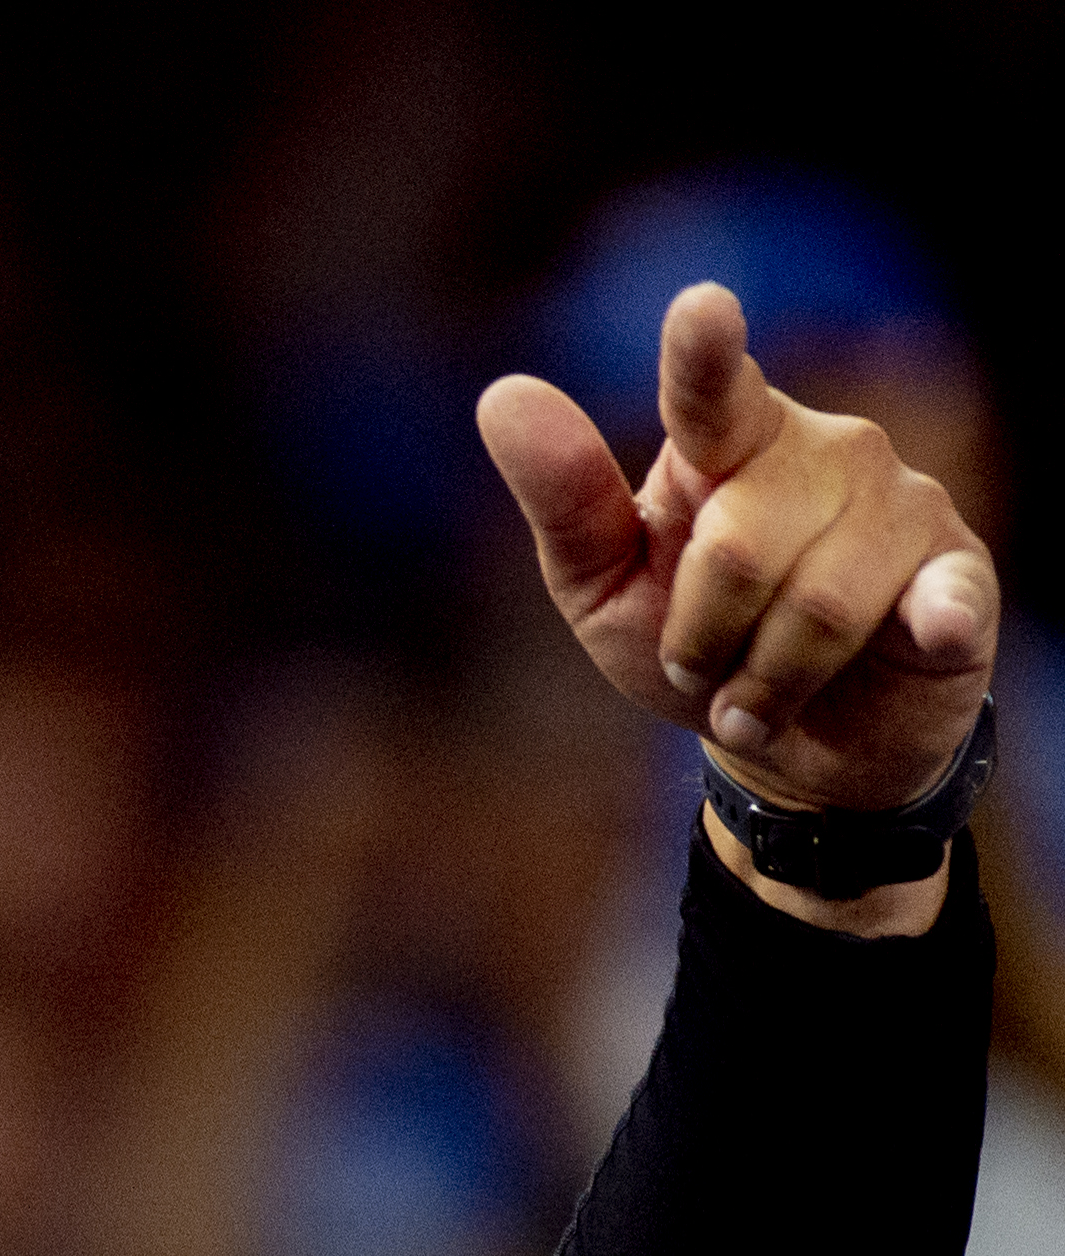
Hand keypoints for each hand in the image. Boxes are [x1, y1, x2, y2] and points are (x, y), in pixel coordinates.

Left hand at [480, 281, 999, 811]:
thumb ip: (566, 499)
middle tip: (703, 668)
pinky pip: (943, 599)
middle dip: (701, 638)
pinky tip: (931, 628)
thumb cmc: (696, 644)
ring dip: (766, 681)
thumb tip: (503, 394)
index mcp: (731, 444)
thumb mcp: (604, 587)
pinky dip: (934, 620)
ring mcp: (902, 504)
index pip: (712, 394)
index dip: (706, 355)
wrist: (803, 741)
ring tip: (760, 694)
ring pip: (819, 606)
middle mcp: (826, 451)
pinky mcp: (959, 570)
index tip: (701, 309)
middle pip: (741, 549)